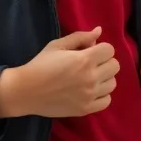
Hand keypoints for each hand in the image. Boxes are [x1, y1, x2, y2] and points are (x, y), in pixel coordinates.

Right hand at [0, 28, 117, 118]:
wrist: (25, 91)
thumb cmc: (40, 65)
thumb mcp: (57, 45)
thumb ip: (80, 37)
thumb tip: (99, 31)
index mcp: (85, 59)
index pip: (109, 50)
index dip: (101, 49)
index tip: (90, 52)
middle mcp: (91, 77)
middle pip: (115, 66)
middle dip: (104, 62)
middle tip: (90, 65)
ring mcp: (89, 95)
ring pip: (112, 83)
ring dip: (104, 78)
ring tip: (89, 78)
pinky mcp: (86, 109)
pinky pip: (107, 101)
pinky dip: (102, 95)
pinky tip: (90, 91)